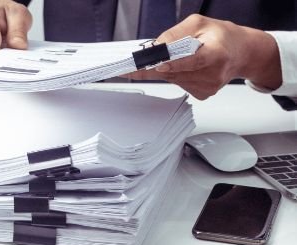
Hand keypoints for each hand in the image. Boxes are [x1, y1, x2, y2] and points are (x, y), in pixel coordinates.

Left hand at [126, 14, 281, 99]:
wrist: (241, 52)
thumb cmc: (221, 36)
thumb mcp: (199, 23)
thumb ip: (175, 34)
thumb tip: (154, 47)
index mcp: (217, 53)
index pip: (193, 61)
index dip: (174, 64)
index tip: (155, 65)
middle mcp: (214, 73)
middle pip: (176, 72)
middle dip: (153, 67)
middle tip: (130, 66)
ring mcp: (209, 87)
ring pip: (174, 79)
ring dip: (165, 69)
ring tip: (168, 59)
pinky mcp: (203, 94)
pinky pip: (179, 84)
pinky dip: (176, 74)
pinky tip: (184, 67)